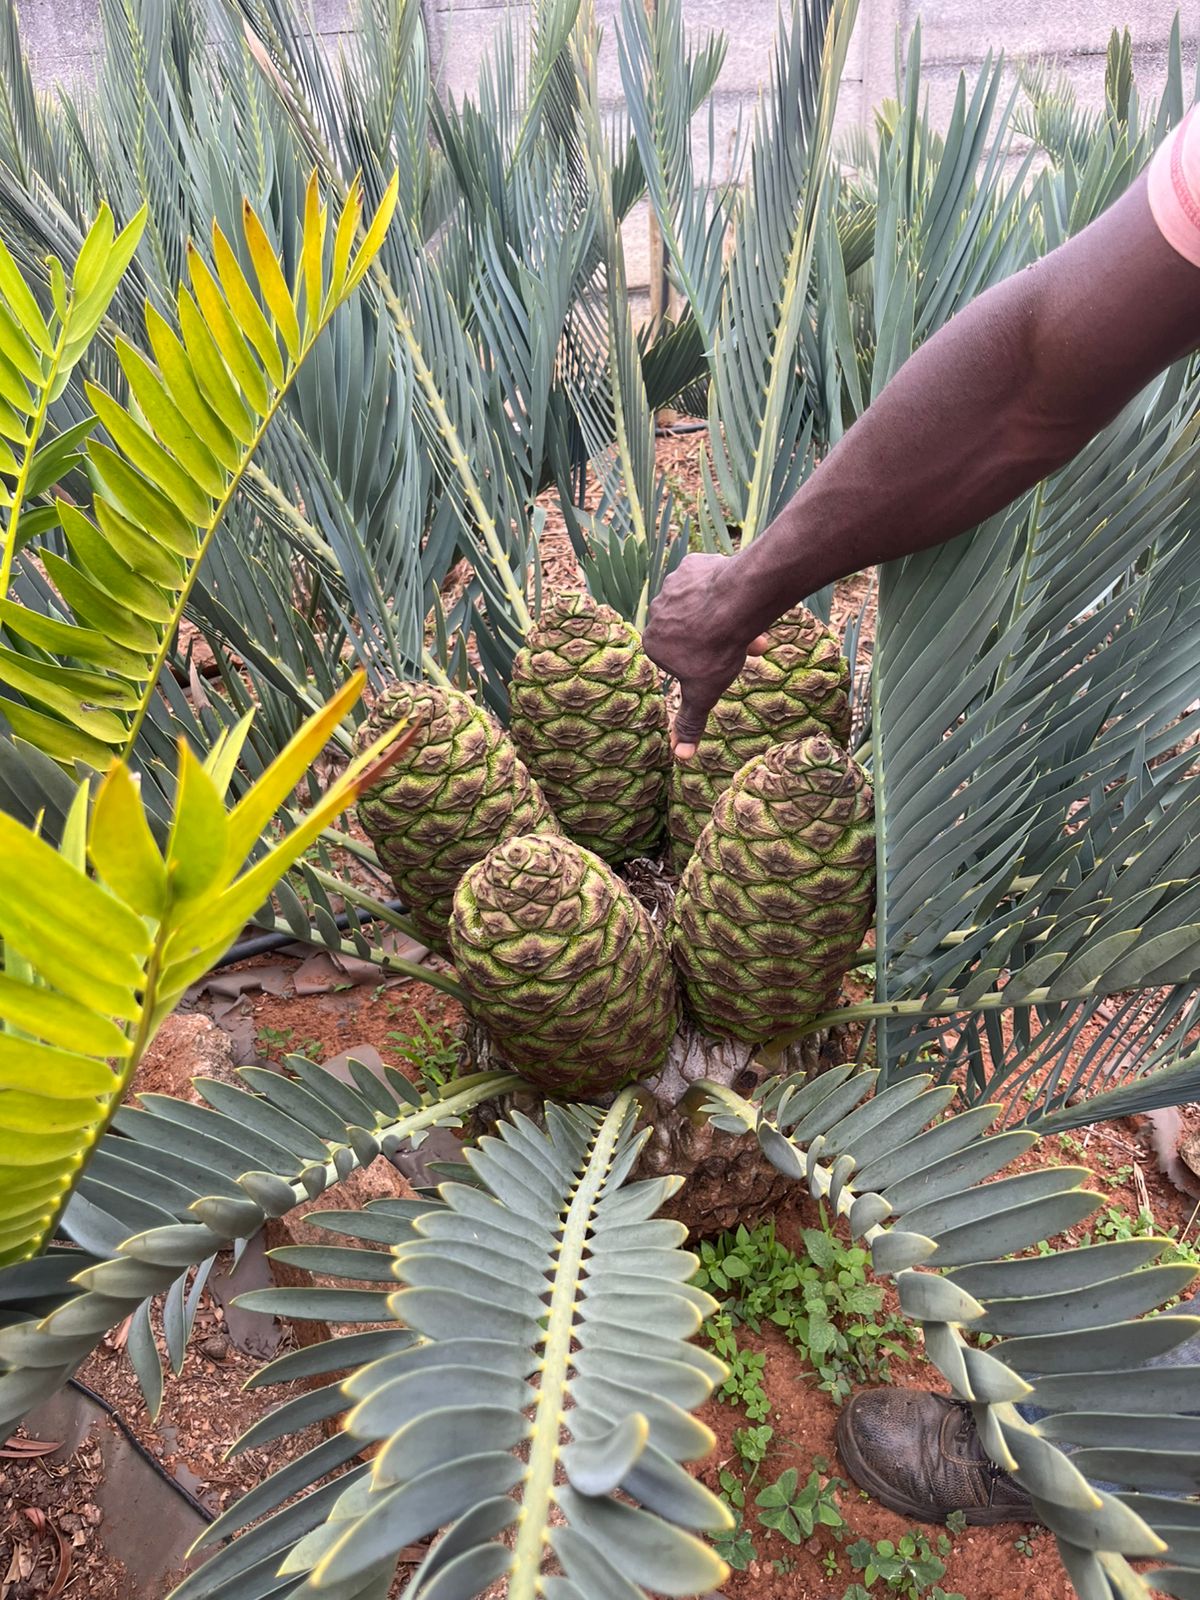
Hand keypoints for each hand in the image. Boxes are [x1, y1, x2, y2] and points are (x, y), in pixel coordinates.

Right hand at [642, 553, 769, 758]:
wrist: (737, 601)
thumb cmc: (717, 649)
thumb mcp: (704, 693)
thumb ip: (690, 721)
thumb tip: (680, 756)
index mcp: (653, 642)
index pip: (678, 657)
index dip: (705, 663)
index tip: (727, 665)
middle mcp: (656, 612)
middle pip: (691, 631)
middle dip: (717, 639)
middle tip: (746, 645)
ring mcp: (672, 586)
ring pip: (701, 605)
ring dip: (722, 615)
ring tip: (751, 624)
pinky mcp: (691, 566)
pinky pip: (706, 579)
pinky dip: (722, 588)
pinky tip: (740, 596)